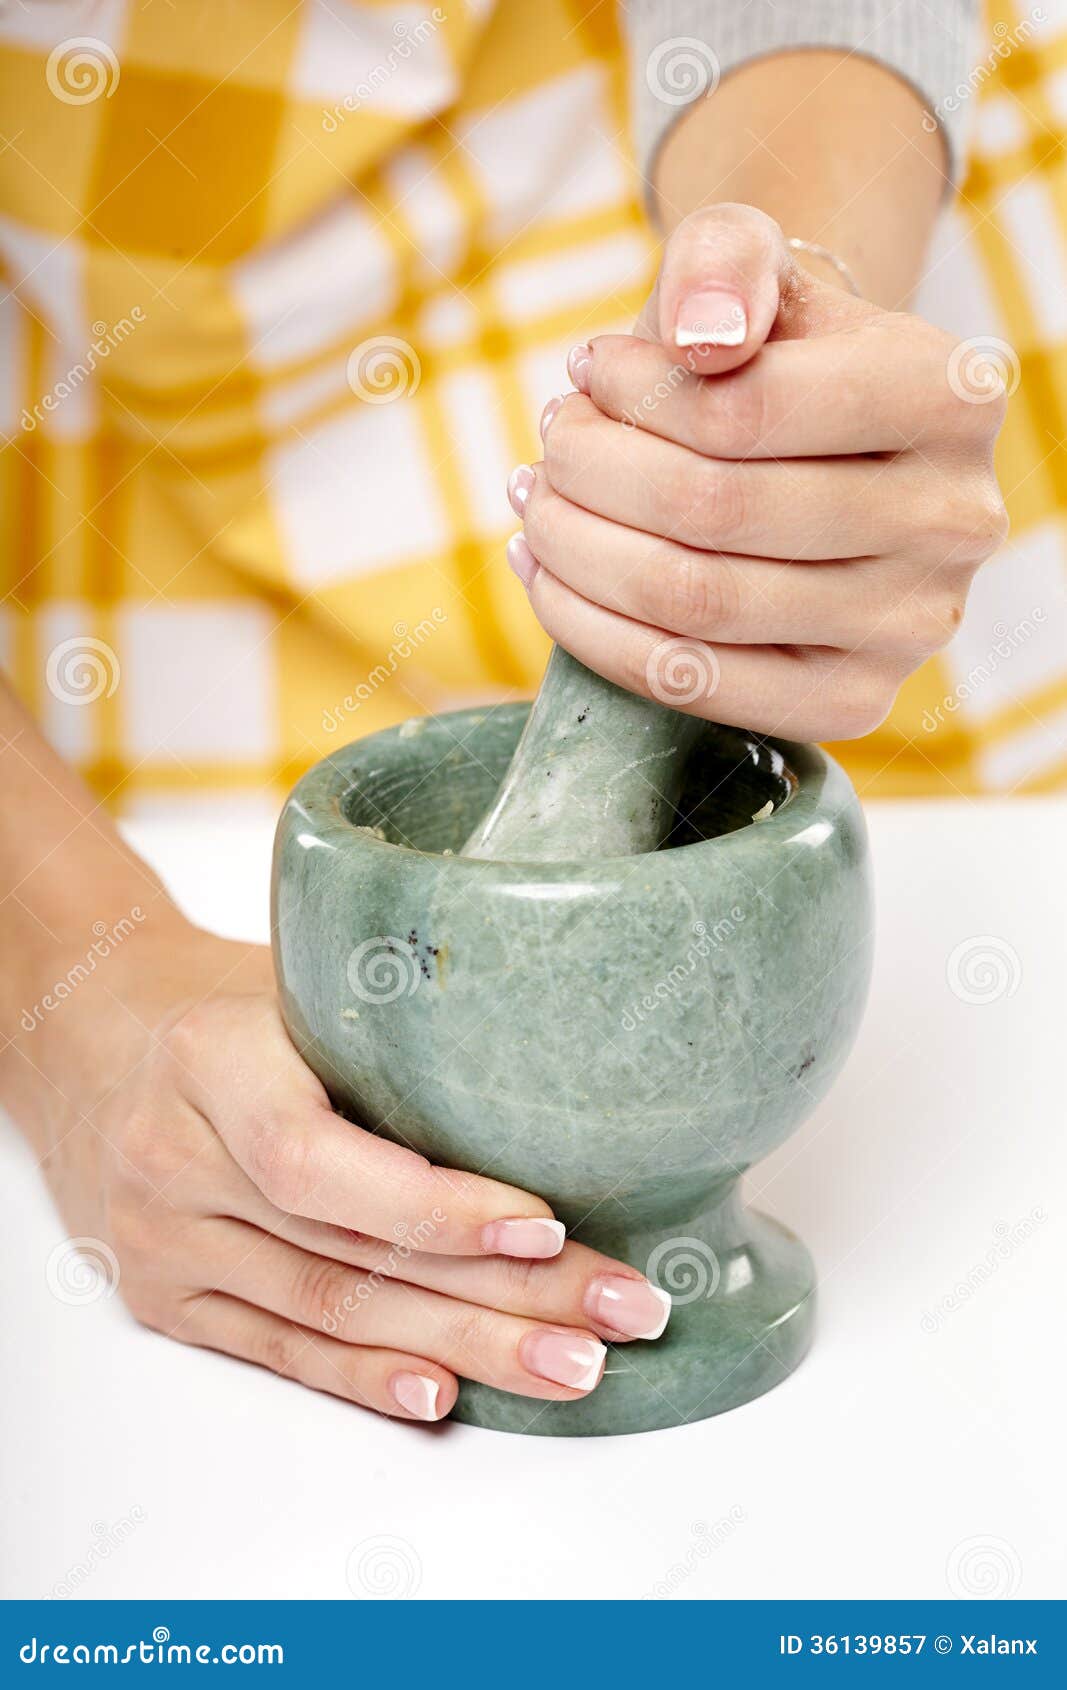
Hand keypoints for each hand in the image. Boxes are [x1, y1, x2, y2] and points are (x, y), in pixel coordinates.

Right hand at [9, 921, 669, 1421]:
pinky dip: (370, 1376)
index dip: (438, 1206)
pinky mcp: (169, 1299)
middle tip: (614, 1315)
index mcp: (210, 1059)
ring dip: (465, 1347)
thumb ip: (394, 1028)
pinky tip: (448, 1391)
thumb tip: (567, 1068)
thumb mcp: (297, 983)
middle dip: (502, 1295)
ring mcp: (164, 1241)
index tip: (548, 1227)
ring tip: (572, 1364)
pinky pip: (283, 1351)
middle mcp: (173, 1158)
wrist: (101, 1047)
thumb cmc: (233, 1010)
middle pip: (352, 1254)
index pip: (319, 1158)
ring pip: (332, 1314)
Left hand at [505, 204, 1008, 741]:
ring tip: (538, 504)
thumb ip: (723, 262)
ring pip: (692, 599)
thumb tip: (700, 337)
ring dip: (577, 549)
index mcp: (950, 397)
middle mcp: (953, 519)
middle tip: (550, 445)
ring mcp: (910, 626)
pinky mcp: (854, 704)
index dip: (633, 394)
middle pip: (711, 510)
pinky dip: (592, 631)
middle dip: (592, 471)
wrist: (820, 453)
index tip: (586, 372)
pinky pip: (690, 682)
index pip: (746, 411)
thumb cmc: (774, 352)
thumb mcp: (753, 267)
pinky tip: (550, 576)